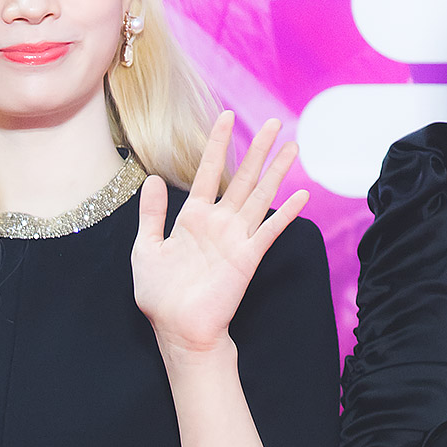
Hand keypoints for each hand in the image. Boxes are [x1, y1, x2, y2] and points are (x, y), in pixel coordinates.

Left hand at [131, 114, 308, 358]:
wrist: (177, 330)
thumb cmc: (160, 295)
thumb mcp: (145, 248)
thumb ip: (152, 214)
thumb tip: (154, 179)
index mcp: (192, 218)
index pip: (209, 172)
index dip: (218, 145)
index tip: (227, 116)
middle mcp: (218, 224)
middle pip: (243, 178)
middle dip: (259, 150)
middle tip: (275, 123)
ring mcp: (235, 240)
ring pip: (260, 197)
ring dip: (276, 172)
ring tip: (292, 147)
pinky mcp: (247, 258)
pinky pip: (269, 231)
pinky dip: (286, 213)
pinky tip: (301, 194)